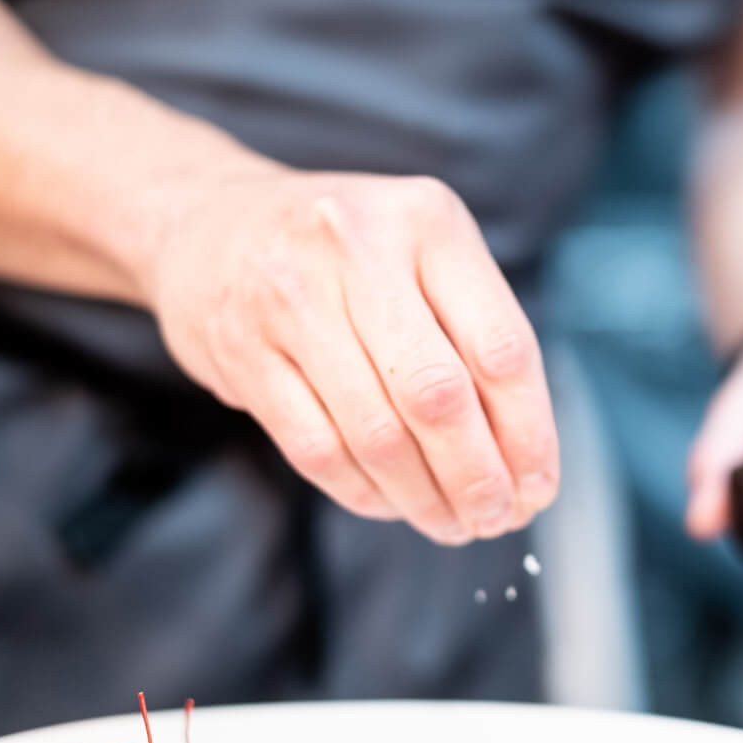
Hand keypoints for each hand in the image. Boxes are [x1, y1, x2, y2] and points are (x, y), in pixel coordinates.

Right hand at [143, 166, 558, 544]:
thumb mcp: (423, 252)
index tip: (538, 488)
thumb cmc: (347, 253)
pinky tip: (391, 503)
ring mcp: (291, 300)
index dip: (529, 435)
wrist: (204, 225)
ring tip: (449, 522)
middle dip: (478, 478)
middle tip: (496, 519)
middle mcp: (358, 249)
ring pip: (377, 434)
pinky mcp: (242, 352)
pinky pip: (318, 449)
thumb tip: (524, 461)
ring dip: (423, 498)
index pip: (502, 349)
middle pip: (439, 397)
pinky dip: (365, 492)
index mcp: (428, 220)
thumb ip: (476, 334)